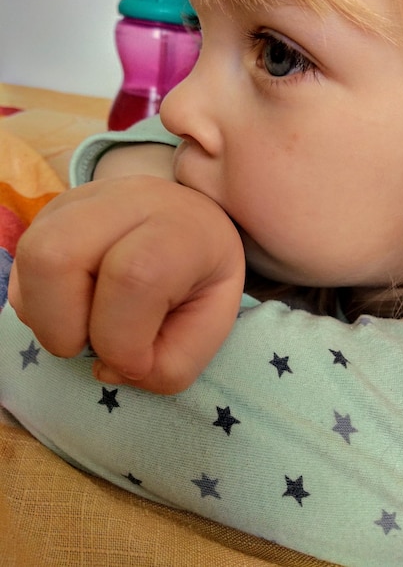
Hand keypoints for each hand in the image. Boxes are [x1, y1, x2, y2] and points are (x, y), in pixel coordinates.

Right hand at [9, 176, 244, 392]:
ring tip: (86, 323)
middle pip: (56, 259)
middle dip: (63, 328)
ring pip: (30, 260)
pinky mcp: (51, 212)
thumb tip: (105, 368)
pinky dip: (39, 303)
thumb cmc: (203, 276)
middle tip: (95, 344)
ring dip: (47, 317)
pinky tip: (74, 303)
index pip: (133, 278)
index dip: (124, 342)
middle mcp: (125, 201)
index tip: (137, 363)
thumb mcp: (213, 325)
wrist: (192, 219)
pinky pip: (22, 267)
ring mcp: (80, 201)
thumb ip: (172, 363)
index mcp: (178, 227)